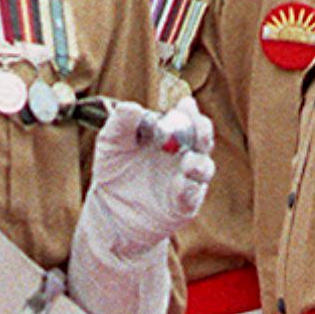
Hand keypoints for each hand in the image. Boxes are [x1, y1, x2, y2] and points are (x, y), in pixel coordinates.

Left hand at [87, 97, 214, 257]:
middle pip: (202, 139)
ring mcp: (186, 179)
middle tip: (197, 125)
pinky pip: (192, 195)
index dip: (188, 111)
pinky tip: (181, 184)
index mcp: (169, 135)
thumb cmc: (114, 169)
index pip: (186, 118)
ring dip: (200, 163)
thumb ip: (120, 124)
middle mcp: (183, 154)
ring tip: (189, 162)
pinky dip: (189, 189)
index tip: (186, 104)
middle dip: (202, 131)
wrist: (110, 209)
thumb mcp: (111, 143)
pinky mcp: (184, 204)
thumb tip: (131, 107)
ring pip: (204, 168)